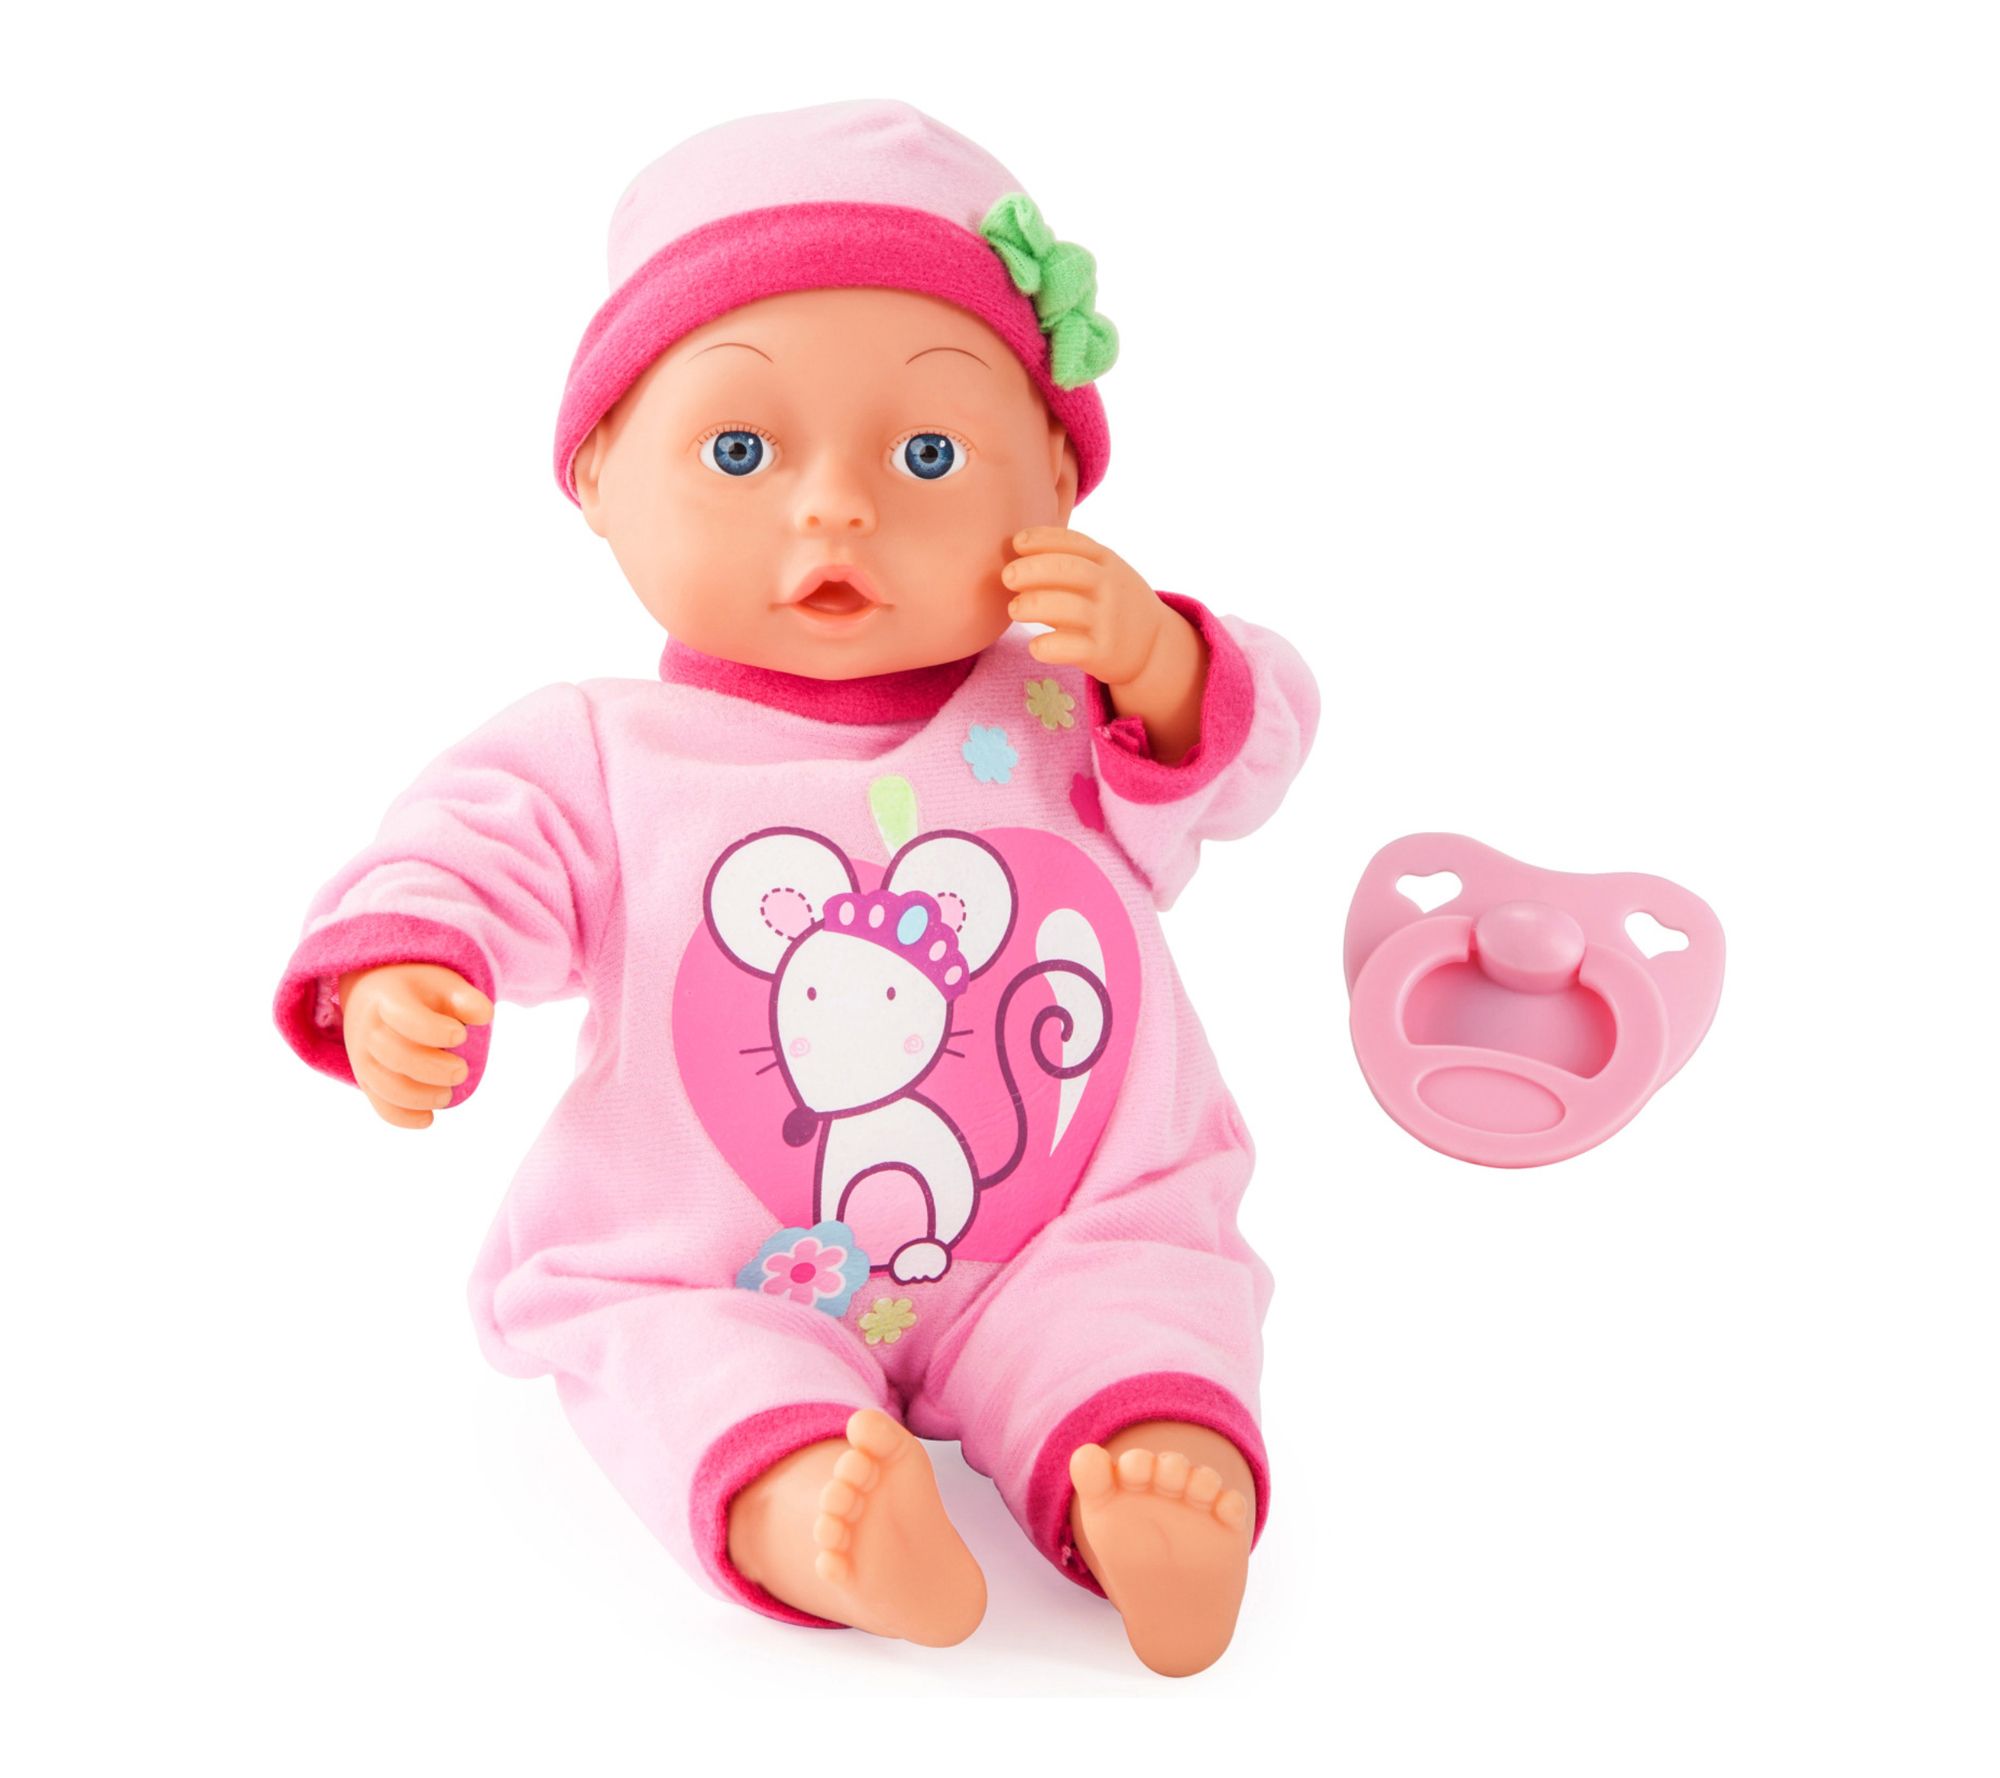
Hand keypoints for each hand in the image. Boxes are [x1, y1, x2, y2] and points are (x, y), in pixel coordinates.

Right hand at [337, 963, 493, 1128]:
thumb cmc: (419, 992)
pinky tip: (428, 1118)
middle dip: (433, 1070)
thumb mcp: (443, 984)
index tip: (461, 1034)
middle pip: (395, 1055)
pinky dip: (403, 1117)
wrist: (376, 995)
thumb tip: (485, 1016)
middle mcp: (369, 1029)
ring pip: (385, 1085)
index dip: (435, 1031)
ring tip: (447, 1095)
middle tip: (461, 1072)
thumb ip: (466, 998)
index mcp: (388, 998)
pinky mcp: (366, 1079)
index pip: (406, 1017)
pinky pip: (379, 1104)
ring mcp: (363, 1056)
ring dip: (420, 1097)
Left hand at [1003, 526, 1207, 762]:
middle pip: (1070, 570)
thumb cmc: (1109, 603)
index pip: (1074, 543)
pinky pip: (1073, 648)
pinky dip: (1049, 646)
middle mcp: (1110, 587)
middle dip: (1034, 569)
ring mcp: (1108, 620)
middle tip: (1008, 576)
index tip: (1017, 543)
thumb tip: (1013, 554)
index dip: (1043, 539)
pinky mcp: (1104, 653)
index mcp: (1106, 561)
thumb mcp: (1102, 572)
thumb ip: (1068, 560)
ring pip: (1069, 608)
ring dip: (1035, 605)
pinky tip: (1034, 645)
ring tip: (1014, 609)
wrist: (1152, 645)